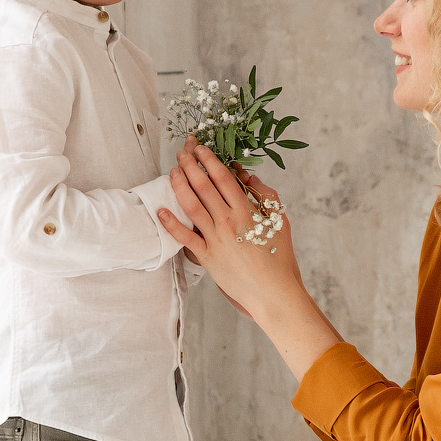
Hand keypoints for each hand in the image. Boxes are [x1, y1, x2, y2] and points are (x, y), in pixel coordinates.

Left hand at [157, 140, 342, 374]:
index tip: (201, 148)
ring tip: (172, 171)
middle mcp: (227, 221)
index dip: (209, 160)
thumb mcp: (280, 221)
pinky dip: (171, 223)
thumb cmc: (279, 257)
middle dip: (190, 165)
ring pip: (191, 206)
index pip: (223, 178)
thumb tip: (249, 177)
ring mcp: (215, 238)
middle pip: (203, 186)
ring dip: (179, 185)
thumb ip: (266, 195)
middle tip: (182, 152)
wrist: (273, 292)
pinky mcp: (207, 256)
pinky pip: (185, 237)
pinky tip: (160, 210)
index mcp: (246, 210)